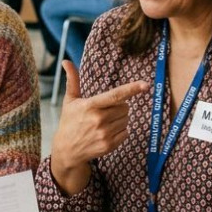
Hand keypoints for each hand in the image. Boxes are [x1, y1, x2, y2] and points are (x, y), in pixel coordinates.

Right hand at [51, 61, 148, 189]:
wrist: (67, 150)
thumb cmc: (69, 121)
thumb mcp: (70, 100)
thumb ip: (72, 80)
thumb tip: (65, 61)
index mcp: (90, 105)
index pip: (114, 95)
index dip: (131, 89)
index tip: (145, 85)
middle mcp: (98, 119)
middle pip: (125, 107)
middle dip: (119, 106)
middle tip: (105, 111)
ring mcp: (104, 133)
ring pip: (126, 119)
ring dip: (119, 119)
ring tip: (103, 123)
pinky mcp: (109, 145)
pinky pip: (126, 132)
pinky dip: (120, 131)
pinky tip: (106, 132)